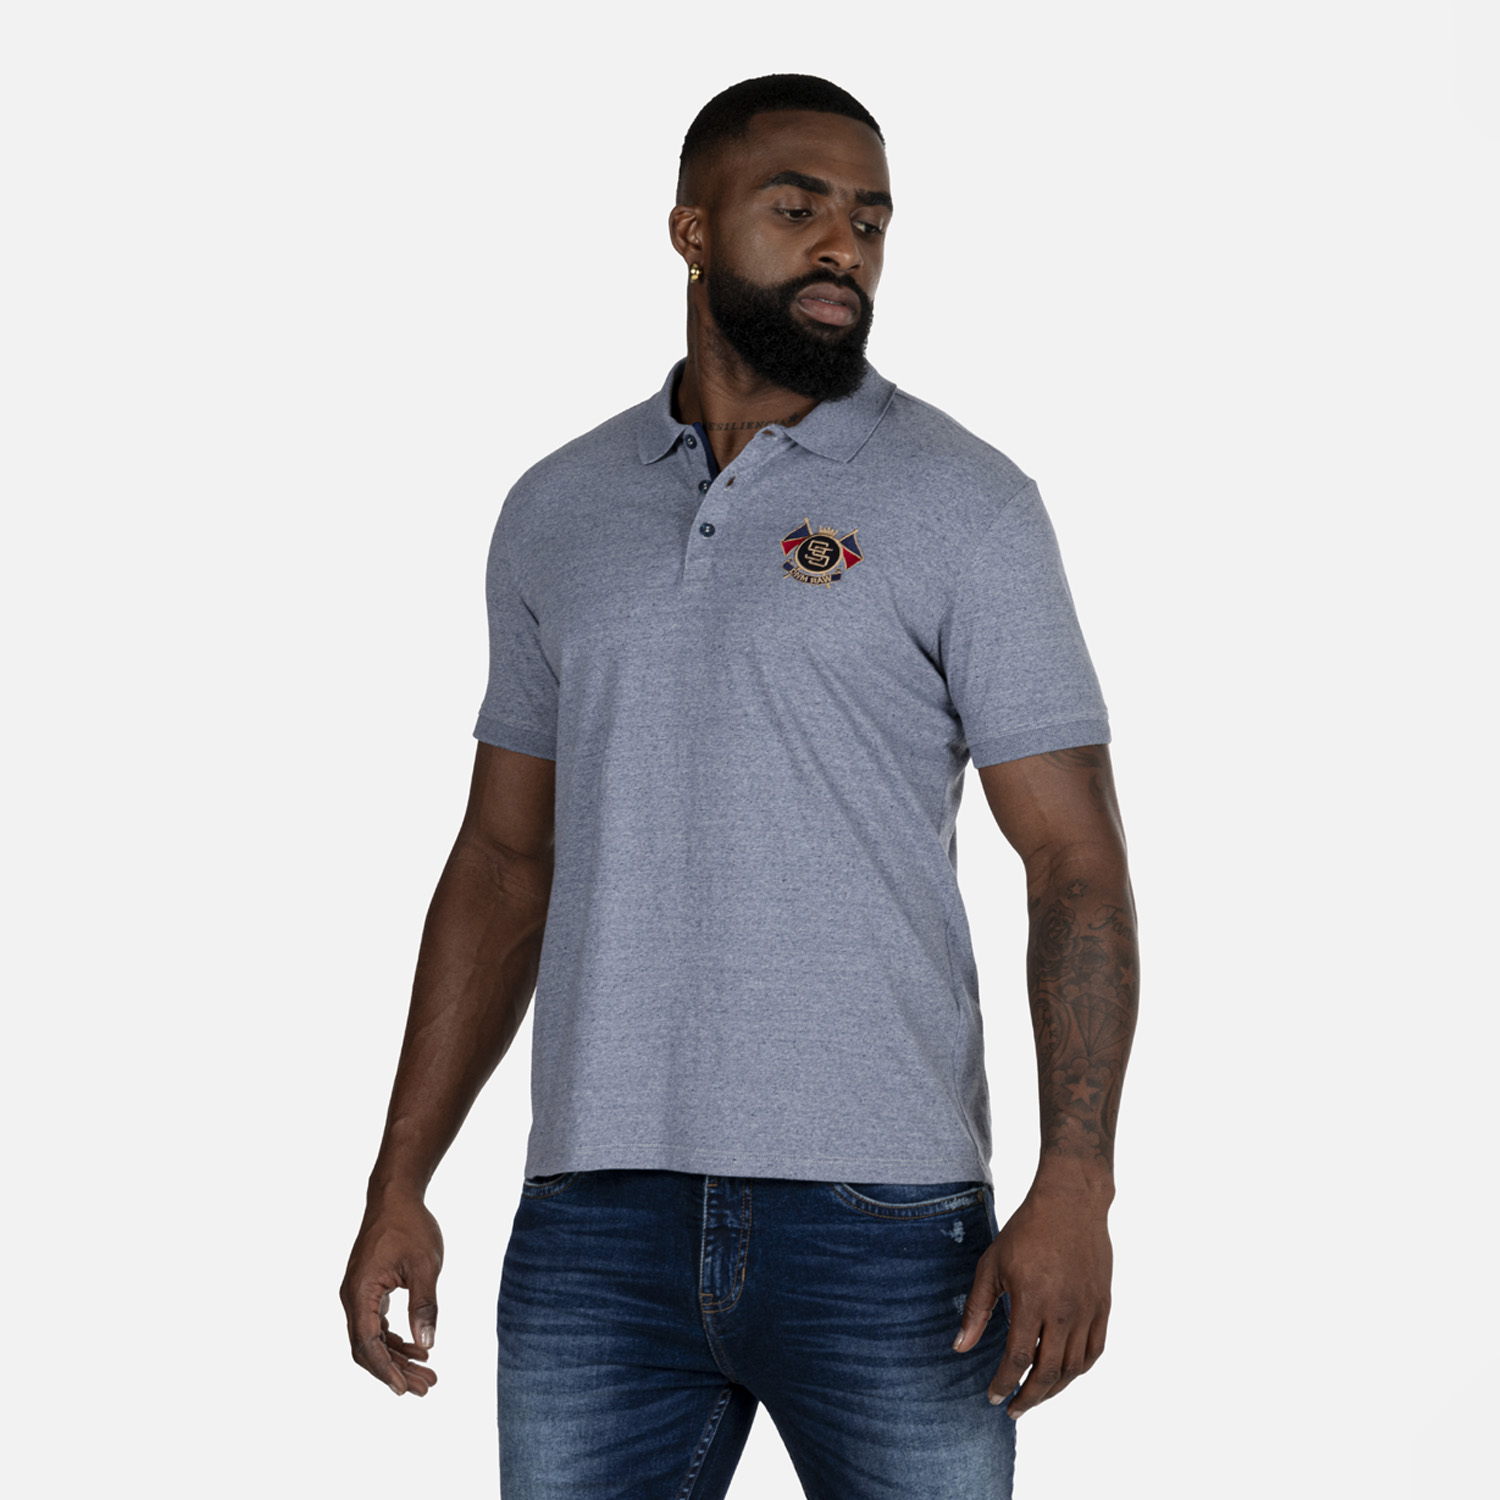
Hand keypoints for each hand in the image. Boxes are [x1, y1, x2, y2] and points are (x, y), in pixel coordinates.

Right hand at [340, 1195, 443, 1395]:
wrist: (395, 1197)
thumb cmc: (410, 1226)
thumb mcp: (424, 1265)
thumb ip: (424, 1305)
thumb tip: (427, 1345)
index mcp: (360, 1292)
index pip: (367, 1344)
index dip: (385, 1370)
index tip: (404, 1390)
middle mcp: (352, 1297)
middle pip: (368, 1347)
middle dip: (395, 1370)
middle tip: (425, 1387)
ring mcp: (358, 1294)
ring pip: (372, 1339)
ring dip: (397, 1358)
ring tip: (427, 1374)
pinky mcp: (367, 1290)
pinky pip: (375, 1324)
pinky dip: (394, 1339)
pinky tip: (418, 1349)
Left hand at [952, 1183, 1111, 1416]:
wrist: (1071, 1204)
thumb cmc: (1026, 1231)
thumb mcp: (992, 1265)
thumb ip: (977, 1309)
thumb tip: (960, 1347)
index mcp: (1032, 1300)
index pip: (1018, 1358)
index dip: (1004, 1383)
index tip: (993, 1398)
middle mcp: (1064, 1311)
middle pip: (1048, 1373)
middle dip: (1028, 1398)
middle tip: (1013, 1409)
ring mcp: (1088, 1311)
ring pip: (1073, 1369)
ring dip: (1053, 1390)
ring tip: (1034, 1396)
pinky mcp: (1103, 1307)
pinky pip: (1094, 1352)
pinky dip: (1079, 1371)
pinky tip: (1063, 1375)